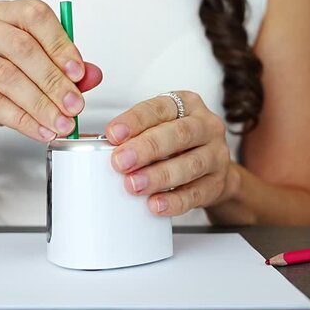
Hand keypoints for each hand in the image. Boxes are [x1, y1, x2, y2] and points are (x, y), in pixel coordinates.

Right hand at [0, 0, 102, 159]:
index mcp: (1, 13)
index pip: (34, 16)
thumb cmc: (0, 85)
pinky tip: (39, 130)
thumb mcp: (37, 74)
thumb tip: (93, 75)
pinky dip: (20, 119)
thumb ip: (65, 71)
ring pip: (5, 75)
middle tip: (74, 105)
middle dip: (53, 80)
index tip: (79, 73)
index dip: (60, 45)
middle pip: (21, 46)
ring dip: (40, 103)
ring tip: (61, 123)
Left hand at [106, 91, 231, 215]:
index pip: (160, 108)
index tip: (113, 134)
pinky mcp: (217, 183)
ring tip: (134, 185)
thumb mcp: (158, 127)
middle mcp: (206, 126)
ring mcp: (216, 155)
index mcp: (187, 105)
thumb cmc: (177, 143)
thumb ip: (132, 133)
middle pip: (178, 134)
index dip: (135, 120)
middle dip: (147, 148)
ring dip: (159, 176)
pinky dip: (174, 201)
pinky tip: (156, 204)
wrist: (213, 168)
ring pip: (190, 164)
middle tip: (120, 162)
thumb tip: (92, 143)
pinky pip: (196, 193)